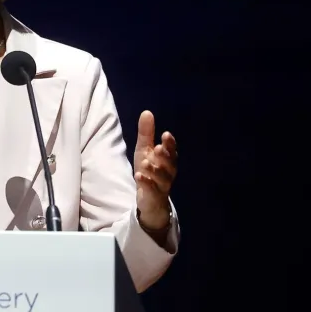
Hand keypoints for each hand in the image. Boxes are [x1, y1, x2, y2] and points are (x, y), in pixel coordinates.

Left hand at [133, 110, 177, 230]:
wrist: (149, 199)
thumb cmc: (149, 171)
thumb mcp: (144, 150)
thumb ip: (146, 134)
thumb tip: (147, 112)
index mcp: (168, 160)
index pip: (171, 150)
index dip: (170, 144)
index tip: (165, 134)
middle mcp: (168, 172)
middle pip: (170, 164)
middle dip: (165, 156)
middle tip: (158, 148)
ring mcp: (162, 185)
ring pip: (162, 178)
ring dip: (154, 170)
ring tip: (145, 163)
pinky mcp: (154, 196)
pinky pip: (151, 190)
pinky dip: (146, 183)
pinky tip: (139, 176)